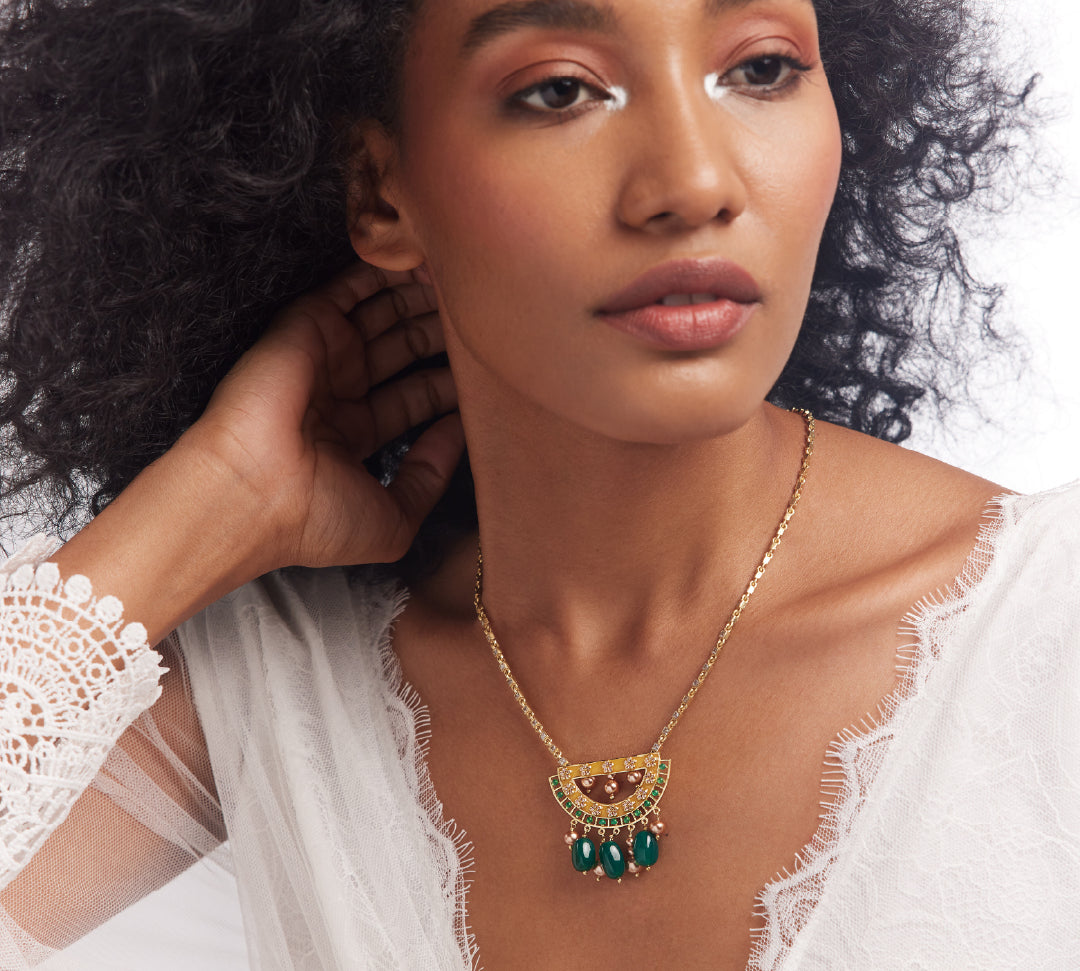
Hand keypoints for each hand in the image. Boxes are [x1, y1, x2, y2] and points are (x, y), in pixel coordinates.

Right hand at [184, 261, 463, 570]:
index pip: (416, 396)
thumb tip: (458, 432)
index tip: (489, 365)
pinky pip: (350, 288)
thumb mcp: (394, 519)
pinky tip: (421, 259)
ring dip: (420, 296)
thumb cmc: (317, 520)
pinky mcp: (307, 326)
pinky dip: (383, 272)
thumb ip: (431, 475)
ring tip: (464, 280)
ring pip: (383, 314)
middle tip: (483, 313)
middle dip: (441, 331)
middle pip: (404, 348)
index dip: (451, 380)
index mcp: (357, 434)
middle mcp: (342, 391)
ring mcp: (325, 357)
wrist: (252, 493)